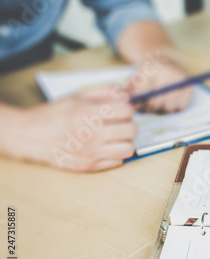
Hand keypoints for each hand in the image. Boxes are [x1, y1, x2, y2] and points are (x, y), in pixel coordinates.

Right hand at [7, 87, 136, 171]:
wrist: (29, 136)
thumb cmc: (55, 114)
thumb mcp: (78, 96)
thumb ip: (104, 92)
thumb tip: (126, 94)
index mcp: (88, 113)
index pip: (127, 110)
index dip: (127, 109)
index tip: (121, 110)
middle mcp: (91, 134)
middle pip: (132, 130)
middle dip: (128, 125)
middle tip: (119, 125)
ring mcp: (90, 152)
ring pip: (129, 149)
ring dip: (125, 142)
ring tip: (115, 138)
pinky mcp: (88, 166)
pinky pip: (118, 162)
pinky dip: (116, 154)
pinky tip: (106, 148)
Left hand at [127, 48, 191, 112]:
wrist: (166, 59)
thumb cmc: (148, 72)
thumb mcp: (136, 76)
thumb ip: (129, 89)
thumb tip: (124, 100)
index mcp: (152, 67)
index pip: (144, 93)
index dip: (139, 102)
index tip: (138, 104)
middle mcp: (168, 71)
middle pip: (156, 102)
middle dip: (150, 108)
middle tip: (147, 106)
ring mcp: (181, 78)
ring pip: (169, 107)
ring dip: (163, 109)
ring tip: (159, 102)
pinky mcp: (189, 86)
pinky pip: (181, 107)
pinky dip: (175, 107)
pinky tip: (170, 100)